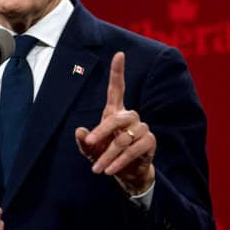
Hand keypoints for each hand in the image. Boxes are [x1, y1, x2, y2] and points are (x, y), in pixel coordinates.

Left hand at [75, 52, 155, 194]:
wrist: (127, 175)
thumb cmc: (106, 156)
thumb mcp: (90, 150)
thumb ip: (84, 141)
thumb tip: (79, 131)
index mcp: (115, 112)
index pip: (117, 88)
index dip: (118, 72)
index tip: (119, 54)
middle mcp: (130, 117)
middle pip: (119, 117)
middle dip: (103, 131)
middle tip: (90, 142)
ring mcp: (142, 128)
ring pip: (124, 138)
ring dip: (109, 154)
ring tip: (98, 169)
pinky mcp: (149, 142)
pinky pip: (134, 149)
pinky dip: (120, 161)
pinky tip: (110, 171)